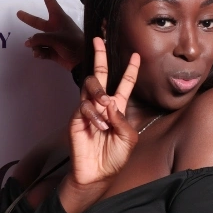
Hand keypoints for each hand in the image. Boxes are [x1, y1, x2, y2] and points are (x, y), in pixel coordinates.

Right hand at [17, 0, 84, 70]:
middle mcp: (55, 28)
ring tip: (39, 49)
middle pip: (38, 22)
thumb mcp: (56, 38)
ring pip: (37, 40)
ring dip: (35, 45)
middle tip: (18, 13)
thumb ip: (39, 38)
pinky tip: (40, 54)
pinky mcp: (53, 51)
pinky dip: (39, 52)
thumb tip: (28, 42)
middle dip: (28, 18)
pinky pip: (40, 50)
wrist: (82, 60)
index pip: (51, 3)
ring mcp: (53, 40)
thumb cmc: (73, 44)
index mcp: (59, 19)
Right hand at [69, 38, 139, 186]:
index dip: (130, 69)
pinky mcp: (76, 118)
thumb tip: (110, 102)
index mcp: (118, 107)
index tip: (135, 54)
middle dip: (100, 56)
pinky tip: (98, 127)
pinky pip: (84, 108)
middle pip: (100, 75)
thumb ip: (122, 119)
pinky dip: (93, 116)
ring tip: (105, 107)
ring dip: (99, 93)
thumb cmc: (115, 157)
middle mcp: (102, 104)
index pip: (124, 83)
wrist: (97, 174)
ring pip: (90, 86)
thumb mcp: (129, 138)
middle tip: (99, 39)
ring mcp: (88, 110)